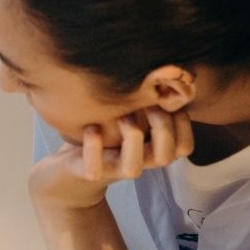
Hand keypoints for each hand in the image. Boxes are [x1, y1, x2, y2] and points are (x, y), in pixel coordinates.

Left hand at [29, 107, 192, 211]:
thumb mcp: (128, 120)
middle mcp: (136, 163)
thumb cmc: (101, 140)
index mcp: (150, 151)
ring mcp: (111, 170)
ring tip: (121, 116)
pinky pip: (94, 168)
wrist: (65, 176)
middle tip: (146, 105)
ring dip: (131, 137)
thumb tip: (169, 73)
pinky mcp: (87, 173)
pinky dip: (93, 146)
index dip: (183, 123)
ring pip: (134, 168)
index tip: (166, 100)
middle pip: (167, 156)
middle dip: (163, 126)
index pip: (185, 148)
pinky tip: (91, 128)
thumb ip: (147, 106)